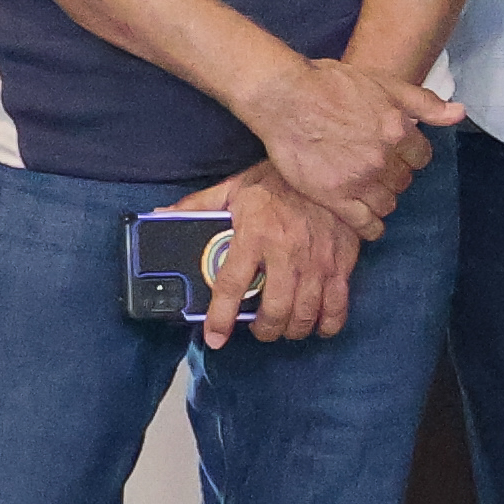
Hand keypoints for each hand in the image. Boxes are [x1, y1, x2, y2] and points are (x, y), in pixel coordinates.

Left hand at [183, 173, 368, 349]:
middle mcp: (286, 253)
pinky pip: (337, 305)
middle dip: (264, 330)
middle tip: (259, 328)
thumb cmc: (278, 180)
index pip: (231, 287)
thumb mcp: (234, 188)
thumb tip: (162, 214)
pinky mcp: (341, 263)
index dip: (221, 319)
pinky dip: (328, 323)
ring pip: (304, 314)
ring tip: (284, 326)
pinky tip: (318, 325)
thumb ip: (199, 205)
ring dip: (291, 329)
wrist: (330, 165)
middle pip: (274, 311)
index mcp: (253, 236)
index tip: (215, 338)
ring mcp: (317, 261)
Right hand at [244, 54, 444, 228]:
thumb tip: (460, 113)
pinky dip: (371, 227)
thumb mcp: (385, 83)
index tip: (397, 154)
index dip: (409, 156)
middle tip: (377, 170)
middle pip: (404, 181)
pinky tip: (369, 224)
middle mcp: (382, 158)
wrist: (284, 96)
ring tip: (369, 191)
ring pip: (388, 203)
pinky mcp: (333, 196)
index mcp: (398, 130)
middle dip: (394, 176)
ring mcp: (358, 180)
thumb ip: (424, 102)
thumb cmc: (331, 83)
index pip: (421, 158)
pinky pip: (364, 224)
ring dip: (383, 199)